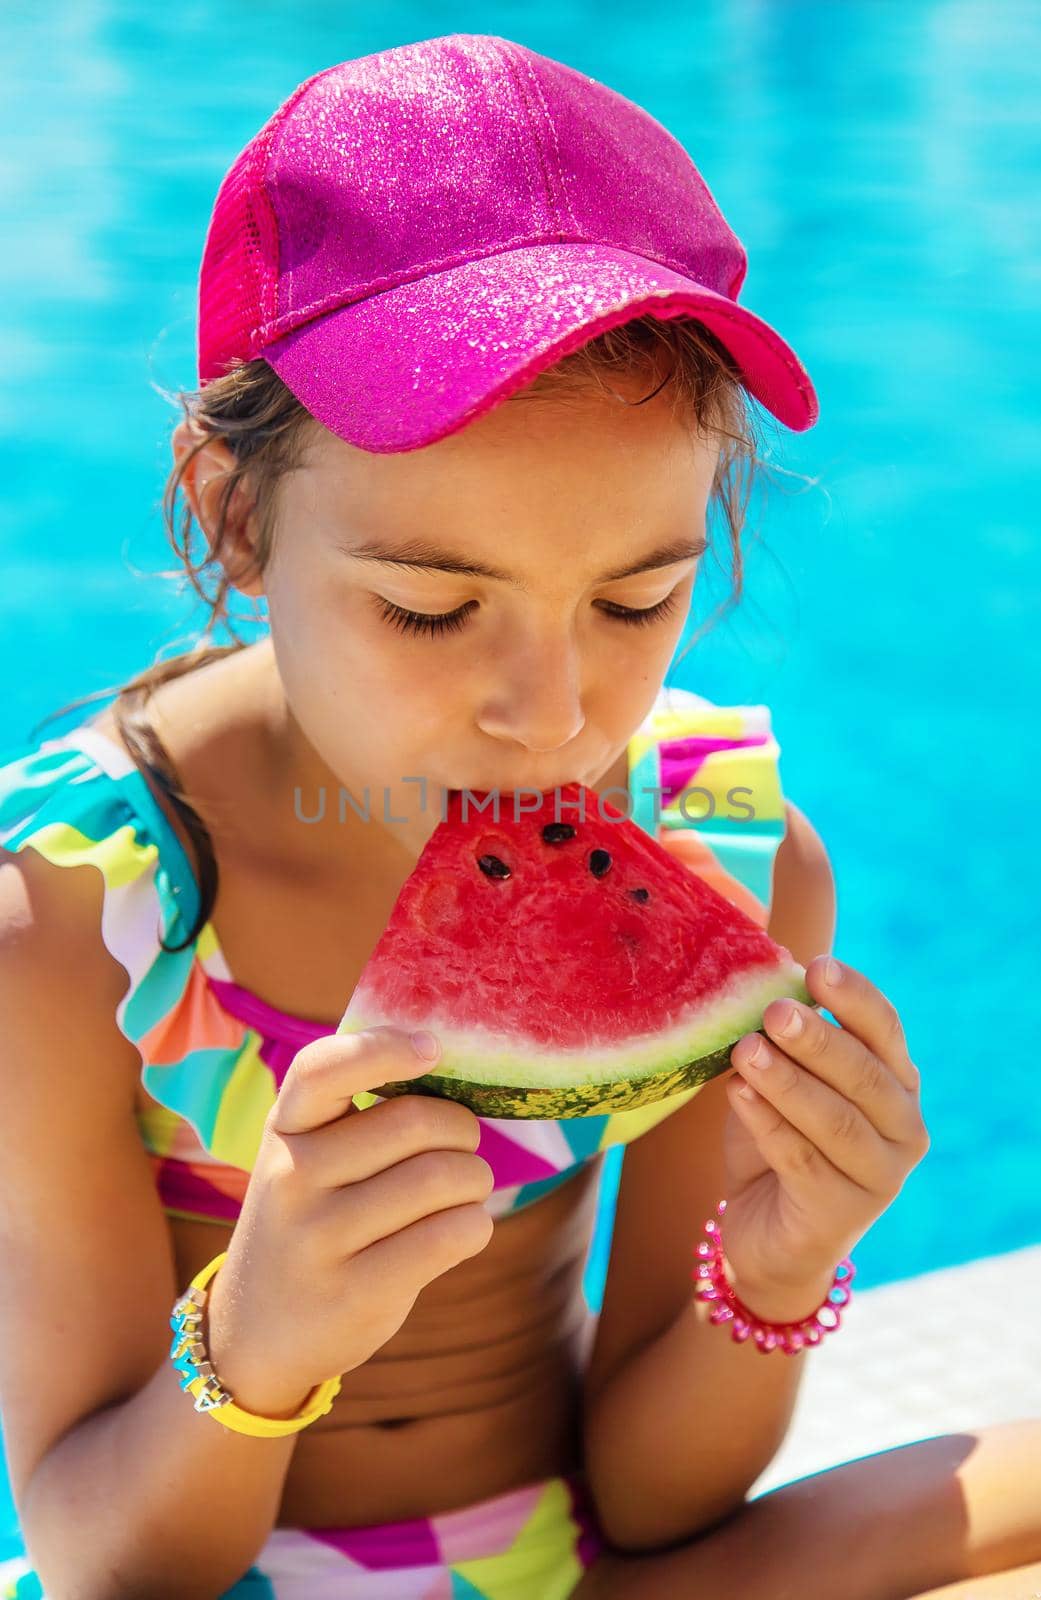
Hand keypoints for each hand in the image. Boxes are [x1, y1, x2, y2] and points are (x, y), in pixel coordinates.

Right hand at [206, 1027, 493, 1415]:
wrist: (253, 1332)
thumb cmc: (309, 1221)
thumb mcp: (305, 1159)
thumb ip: (357, 1118)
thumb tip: (451, 1072)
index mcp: (283, 1129)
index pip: (323, 1068)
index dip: (384, 1046)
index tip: (434, 1048)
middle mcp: (292, 1178)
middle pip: (416, 1123)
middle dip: (462, 1131)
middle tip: (462, 1148)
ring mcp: (319, 1238)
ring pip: (442, 1178)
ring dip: (475, 1180)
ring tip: (463, 1192)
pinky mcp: (356, 1293)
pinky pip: (451, 1235)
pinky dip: (475, 1225)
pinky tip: (461, 1230)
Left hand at [718, 955, 929, 1320]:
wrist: (766, 1234)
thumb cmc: (779, 1140)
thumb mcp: (785, 1080)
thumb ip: (786, 1039)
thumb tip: (765, 980)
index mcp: (897, 1083)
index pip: (886, 1031)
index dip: (855, 998)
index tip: (817, 968)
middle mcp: (904, 1129)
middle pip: (864, 1075)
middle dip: (818, 1039)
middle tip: (774, 1011)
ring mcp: (880, 1177)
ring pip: (835, 1120)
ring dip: (788, 1081)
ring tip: (746, 1050)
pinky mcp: (841, 1215)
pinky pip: (802, 1159)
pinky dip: (767, 1122)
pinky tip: (737, 1093)